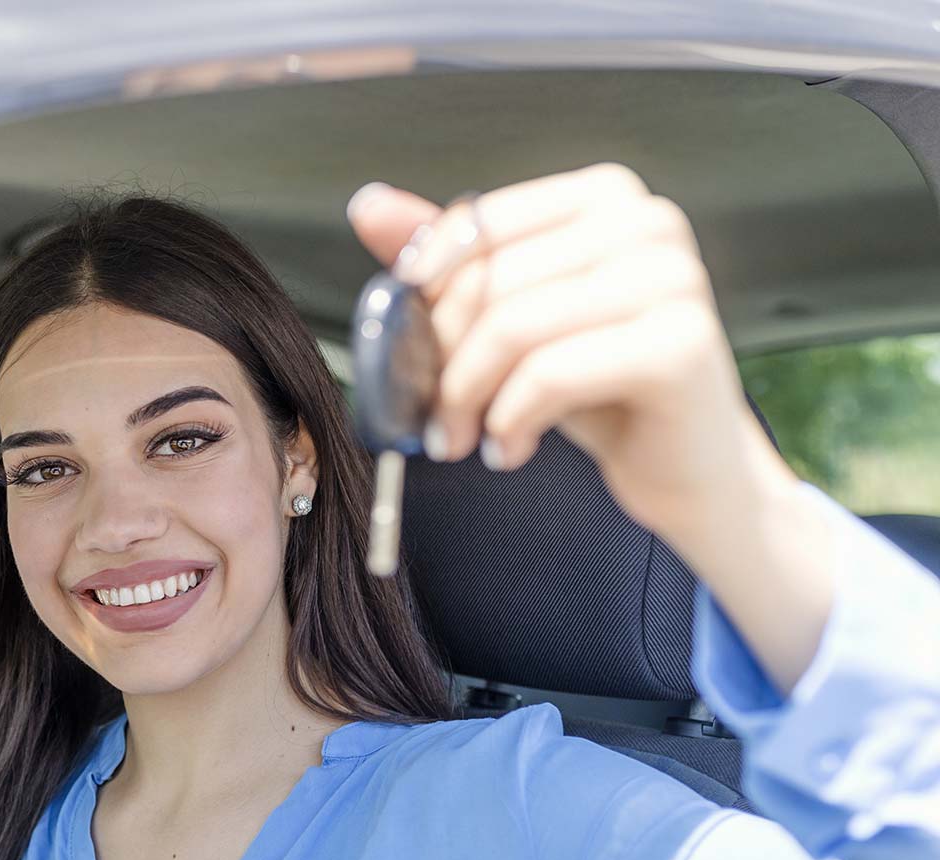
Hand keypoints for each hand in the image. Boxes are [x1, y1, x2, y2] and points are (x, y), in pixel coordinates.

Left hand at [346, 163, 831, 687]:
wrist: (685, 467)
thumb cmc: (598, 387)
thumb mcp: (513, 317)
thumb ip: (450, 259)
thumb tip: (369, 205)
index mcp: (604, 195)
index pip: (476, 225)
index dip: (427, 294)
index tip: (410, 350)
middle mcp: (647, 222)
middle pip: (490, 279)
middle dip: (441, 358)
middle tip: (430, 416)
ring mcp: (673, 278)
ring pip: (513, 327)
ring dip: (465, 398)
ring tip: (458, 438)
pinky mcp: (680, 344)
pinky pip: (550, 375)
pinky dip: (509, 421)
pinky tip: (506, 450)